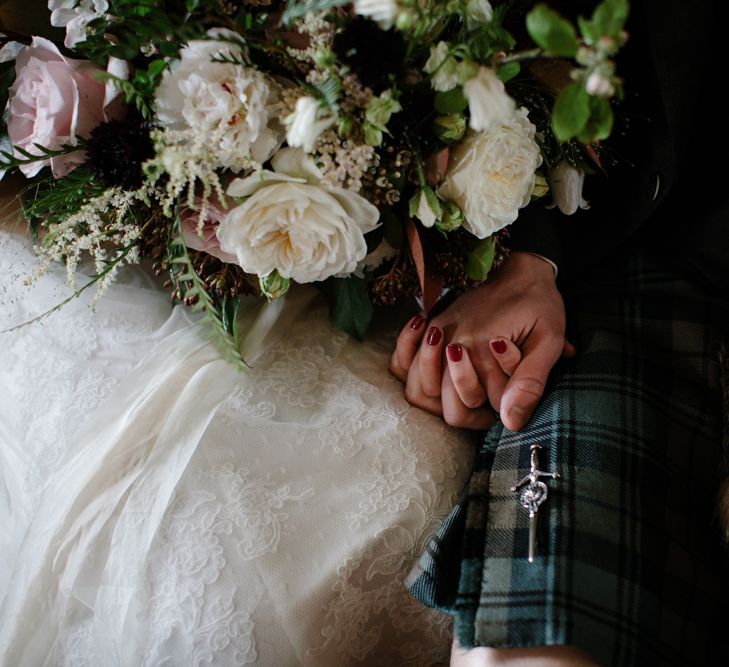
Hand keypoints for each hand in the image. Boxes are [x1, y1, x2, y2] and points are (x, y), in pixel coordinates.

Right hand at [390, 252, 573, 430]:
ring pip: (419, 392)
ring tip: (470, 393)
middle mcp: (452, 344)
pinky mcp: (427, 327)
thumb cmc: (538, 304)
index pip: (482, 406)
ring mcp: (434, 335)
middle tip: (493, 401)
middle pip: (449, 408)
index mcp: (482, 349)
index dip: (501, 410)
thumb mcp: (548, 340)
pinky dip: (412, 373)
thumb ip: (529, 382)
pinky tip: (437, 369)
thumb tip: (511, 422)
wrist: (519, 267)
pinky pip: (400, 362)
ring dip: (442, 402)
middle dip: (473, 412)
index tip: (515, 398)